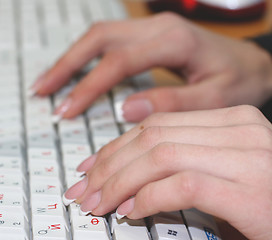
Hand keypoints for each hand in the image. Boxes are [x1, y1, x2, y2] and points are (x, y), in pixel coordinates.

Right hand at [30, 12, 271, 121]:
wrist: (253, 64)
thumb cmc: (239, 81)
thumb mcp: (216, 98)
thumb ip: (172, 103)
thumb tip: (125, 109)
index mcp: (173, 41)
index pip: (118, 61)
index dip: (89, 86)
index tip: (66, 110)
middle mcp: (157, 27)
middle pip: (99, 38)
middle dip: (66, 65)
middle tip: (41, 90)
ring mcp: (151, 28)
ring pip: (99, 36)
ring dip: (70, 58)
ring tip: (46, 82)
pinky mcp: (148, 35)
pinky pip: (108, 41)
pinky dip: (85, 57)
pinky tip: (73, 72)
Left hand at [63, 105, 271, 239]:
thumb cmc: (264, 201)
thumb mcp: (220, 172)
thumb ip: (182, 163)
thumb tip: (129, 175)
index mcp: (232, 120)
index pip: (157, 125)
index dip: (116, 146)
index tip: (91, 167)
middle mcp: (241, 130)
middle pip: (152, 137)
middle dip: (109, 164)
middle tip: (84, 190)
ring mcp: (248, 157)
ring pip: (160, 156)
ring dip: (120, 182)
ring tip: (99, 203)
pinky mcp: (249, 190)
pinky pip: (182, 185)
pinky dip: (148, 198)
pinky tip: (131, 211)